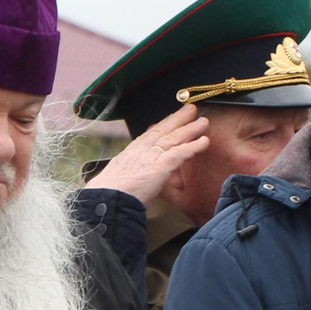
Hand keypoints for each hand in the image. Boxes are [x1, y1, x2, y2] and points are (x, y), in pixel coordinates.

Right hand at [85, 104, 210, 200]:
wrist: (106, 200)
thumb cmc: (108, 195)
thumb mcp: (119, 181)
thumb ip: (133, 178)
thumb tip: (140, 182)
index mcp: (130, 154)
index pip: (148, 135)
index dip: (161, 126)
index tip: (169, 119)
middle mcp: (140, 150)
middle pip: (162, 130)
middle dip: (177, 119)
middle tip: (190, 110)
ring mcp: (150, 156)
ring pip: (173, 138)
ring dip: (190, 129)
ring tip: (203, 122)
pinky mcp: (160, 165)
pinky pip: (180, 153)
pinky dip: (193, 147)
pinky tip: (204, 142)